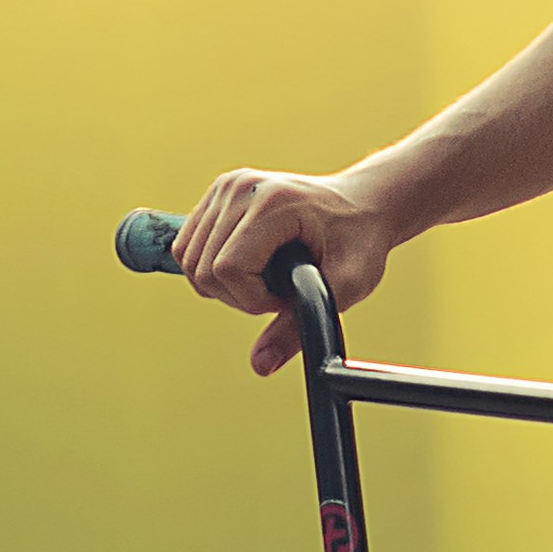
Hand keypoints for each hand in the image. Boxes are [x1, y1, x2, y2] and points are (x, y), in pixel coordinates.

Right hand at [171, 165, 402, 374]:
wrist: (364, 203)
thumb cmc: (360, 241)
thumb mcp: (345, 287)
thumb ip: (299, 328)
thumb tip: (260, 365)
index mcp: (272, 203)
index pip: (227, 269)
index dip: (252, 299)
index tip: (287, 297)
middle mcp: (241, 187)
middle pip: (202, 267)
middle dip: (238, 295)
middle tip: (280, 290)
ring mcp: (227, 185)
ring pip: (188, 258)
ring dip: (223, 284)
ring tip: (267, 278)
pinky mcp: (219, 191)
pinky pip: (188, 245)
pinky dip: (212, 268)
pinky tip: (250, 266)